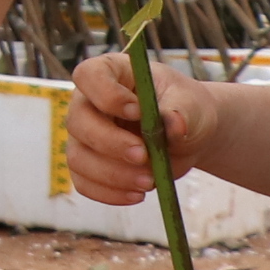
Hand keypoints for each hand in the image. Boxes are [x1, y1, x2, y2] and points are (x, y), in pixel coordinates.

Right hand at [65, 51, 218, 203]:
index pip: (89, 75)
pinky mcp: (88, 165)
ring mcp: (84, 135)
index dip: (105, 93)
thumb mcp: (191, 104)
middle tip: (143, 156)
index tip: (137, 111)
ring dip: (111, 174)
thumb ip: (182, 111)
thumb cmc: (186, 109)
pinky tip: (137, 195)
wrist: (189, 135)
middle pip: (77, 121)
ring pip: (77, 157)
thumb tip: (175, 124)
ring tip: (149, 182)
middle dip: (110, 143)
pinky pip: (83, 182)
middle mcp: (88, 103)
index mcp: (111, 73)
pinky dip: (108, 193)